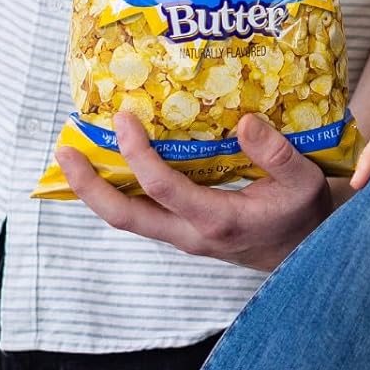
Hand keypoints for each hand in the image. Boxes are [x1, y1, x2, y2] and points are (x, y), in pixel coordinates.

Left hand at [57, 111, 334, 272]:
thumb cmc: (303, 212)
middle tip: (64, 151)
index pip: (164, 188)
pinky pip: (142, 213)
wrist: (305, 252)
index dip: (138, 154)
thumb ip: (276, 153)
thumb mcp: (303, 180)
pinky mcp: (182, 231)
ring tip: (74, 156)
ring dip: (97, 190)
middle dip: (89, 186)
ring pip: (128, 218)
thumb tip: (243, 121)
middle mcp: (191, 234)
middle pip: (125, 217)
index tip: (125, 117)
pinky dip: (120, 190)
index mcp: (219, 220)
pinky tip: (112, 164)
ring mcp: (183, 236)